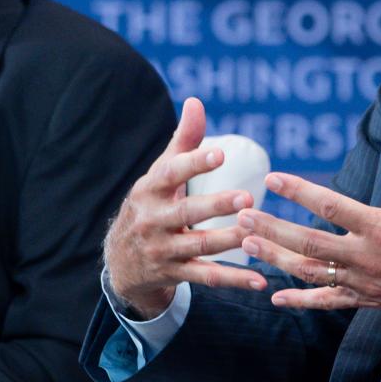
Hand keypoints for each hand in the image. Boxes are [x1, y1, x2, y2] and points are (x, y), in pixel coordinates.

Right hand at [104, 97, 266, 317]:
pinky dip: (234, 280)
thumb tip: (196, 101)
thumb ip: (183, 141)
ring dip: (229, 241)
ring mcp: (163, 250)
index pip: (171, 173)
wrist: (120, 261)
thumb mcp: (160, 174)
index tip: (220, 153)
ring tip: (257, 234)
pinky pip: (207, 277)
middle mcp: (153, 220)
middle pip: (187, 212)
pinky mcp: (175, 274)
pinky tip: (259, 280)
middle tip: (247, 197)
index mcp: (150, 190)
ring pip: (199, 246)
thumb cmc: (150, 205)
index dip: (194, 163)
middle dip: (216, 205)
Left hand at [238, 117, 380, 330]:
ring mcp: (365, 283)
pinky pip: (328, 302)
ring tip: (247, 244)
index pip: (332, 206)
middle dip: (272, 229)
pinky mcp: (368, 300)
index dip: (299, 190)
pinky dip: (300, 300)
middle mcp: (368, 258)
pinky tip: (274, 296)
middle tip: (241, 216)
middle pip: (309, 243)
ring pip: (310, 273)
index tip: (273, 178)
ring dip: (276, 258)